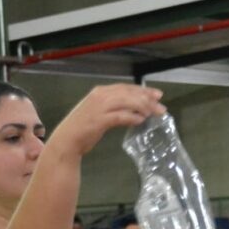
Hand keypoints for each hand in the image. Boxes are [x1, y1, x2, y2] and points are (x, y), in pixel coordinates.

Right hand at [49, 85, 165, 157]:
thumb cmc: (83, 129)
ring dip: (142, 107)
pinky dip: (132, 117)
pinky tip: (140, 121)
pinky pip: (120, 116)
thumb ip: (115, 109)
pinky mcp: (99, 120)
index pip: (126, 88)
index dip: (143, 90)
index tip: (157, 95)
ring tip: (153, 114)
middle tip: (161, 107)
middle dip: (147, 99)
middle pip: (129, 93)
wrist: (67, 140)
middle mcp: (100, 96)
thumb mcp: (100, 113)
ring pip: (127, 102)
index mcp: (101, 92)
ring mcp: (99, 107)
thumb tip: (135, 111)